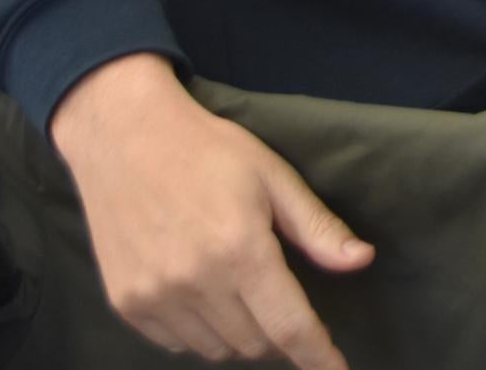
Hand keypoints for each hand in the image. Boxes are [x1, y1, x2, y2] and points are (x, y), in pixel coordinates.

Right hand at [50, 53, 372, 367]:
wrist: (123, 137)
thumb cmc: (207, 150)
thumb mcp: (273, 176)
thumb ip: (317, 228)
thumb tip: (362, 261)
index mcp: (240, 250)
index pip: (289, 326)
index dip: (317, 355)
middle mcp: (195, 282)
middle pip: (255, 343)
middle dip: (278, 333)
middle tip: (278, 297)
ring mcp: (154, 297)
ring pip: (216, 349)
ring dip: (239, 334)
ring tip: (238, 289)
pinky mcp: (126, 303)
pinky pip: (176, 343)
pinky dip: (199, 331)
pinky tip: (202, 294)